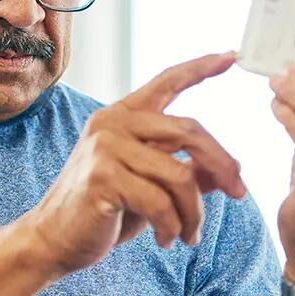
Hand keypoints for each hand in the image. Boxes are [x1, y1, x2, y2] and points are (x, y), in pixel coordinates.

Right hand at [20, 52, 248, 276]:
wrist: (54, 239)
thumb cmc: (102, 211)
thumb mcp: (149, 187)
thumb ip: (183, 171)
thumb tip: (227, 173)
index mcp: (122, 116)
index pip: (167, 82)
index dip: (200, 68)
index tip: (231, 55)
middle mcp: (113, 123)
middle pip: (190, 131)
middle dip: (223, 165)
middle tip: (240, 194)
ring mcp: (105, 148)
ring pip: (180, 175)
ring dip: (194, 213)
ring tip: (189, 235)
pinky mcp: (103, 178)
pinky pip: (160, 202)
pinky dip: (173, 227)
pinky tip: (167, 240)